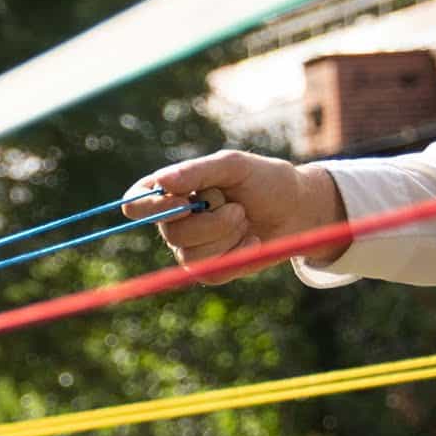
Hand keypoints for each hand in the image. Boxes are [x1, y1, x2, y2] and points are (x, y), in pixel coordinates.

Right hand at [129, 149, 349, 267]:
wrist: (299, 209)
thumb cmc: (265, 181)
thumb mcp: (233, 166)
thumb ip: (197, 171)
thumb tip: (162, 182)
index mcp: (172, 191)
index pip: (137, 201)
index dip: (149, 206)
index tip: (184, 203)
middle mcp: (175, 221)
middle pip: (171, 231)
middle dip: (211, 221)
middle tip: (237, 207)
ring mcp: (191, 247)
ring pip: (191, 253)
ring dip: (227, 235)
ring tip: (245, 220)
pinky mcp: (210, 270)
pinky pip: (211, 270)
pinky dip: (237, 253)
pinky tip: (251, 240)